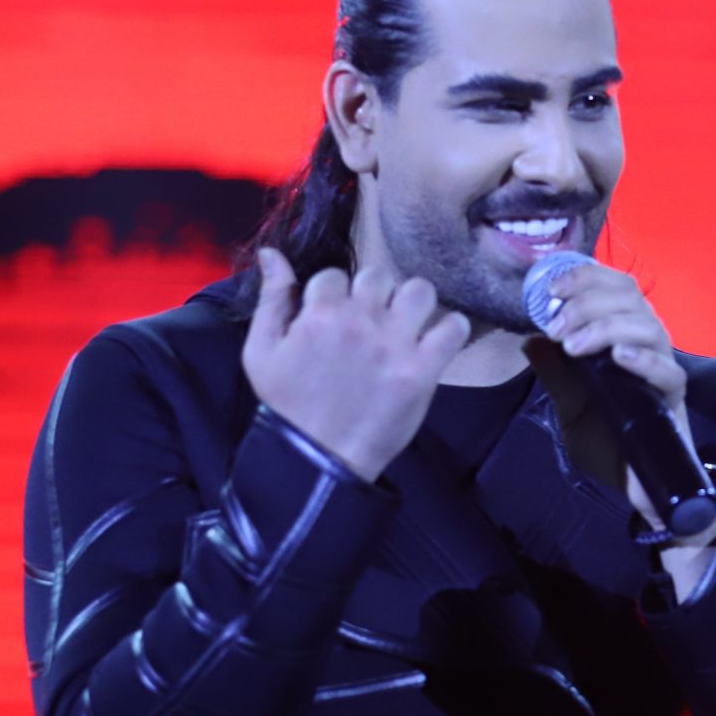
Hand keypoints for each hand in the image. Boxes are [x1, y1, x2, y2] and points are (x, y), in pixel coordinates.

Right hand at [243, 249, 470, 481]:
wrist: (316, 461)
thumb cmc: (286, 406)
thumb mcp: (261, 351)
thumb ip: (271, 298)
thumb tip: (274, 254)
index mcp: (320, 313)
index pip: (336, 275)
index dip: (335, 295)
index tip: (335, 319)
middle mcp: (360, 322)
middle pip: (380, 276)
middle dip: (374, 295)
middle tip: (371, 323)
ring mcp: (395, 345)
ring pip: (421, 290)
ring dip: (413, 303)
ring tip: (405, 326)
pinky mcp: (422, 371)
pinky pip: (454, 328)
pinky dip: (450, 330)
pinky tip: (436, 342)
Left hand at [522, 260, 711, 534]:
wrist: (633, 485)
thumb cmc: (607, 442)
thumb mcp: (569, 405)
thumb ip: (554, 373)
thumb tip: (529, 340)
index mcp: (624, 337)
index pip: (615, 287)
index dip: (586, 277)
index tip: (552, 288)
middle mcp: (647, 345)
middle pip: (631, 298)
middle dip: (589, 302)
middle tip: (558, 326)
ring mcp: (663, 370)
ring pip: (649, 326)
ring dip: (607, 327)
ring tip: (575, 346)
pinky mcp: (674, 400)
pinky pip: (669, 371)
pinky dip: (644, 359)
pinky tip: (619, 358)